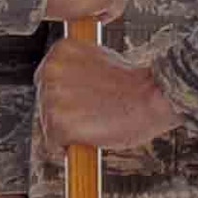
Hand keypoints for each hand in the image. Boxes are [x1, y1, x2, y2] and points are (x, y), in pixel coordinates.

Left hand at [37, 36, 181, 150]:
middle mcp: (50, 71)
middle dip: (64, 113)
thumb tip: (66, 86)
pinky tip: (90, 135)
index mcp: (59, 52)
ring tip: (95, 122)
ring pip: (49, 125)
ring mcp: (52, 98)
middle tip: (92, 114)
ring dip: (67, 130)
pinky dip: (70, 146)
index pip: (48, 80)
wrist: (152, 96)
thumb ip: (75, 70)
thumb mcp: (97, 61)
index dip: (66, 97)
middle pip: (45, 103)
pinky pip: (55, 143)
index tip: (81, 101)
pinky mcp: (59, 124)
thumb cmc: (132, 83)